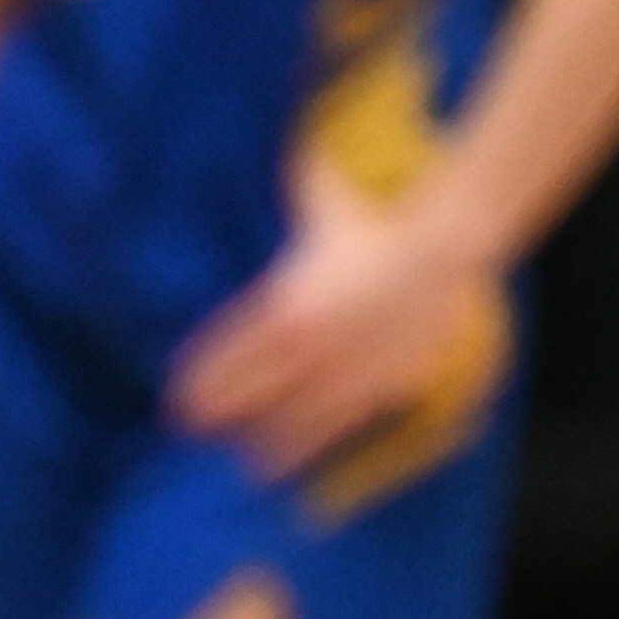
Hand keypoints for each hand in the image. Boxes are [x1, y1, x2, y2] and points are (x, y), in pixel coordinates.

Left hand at [167, 152, 501, 480]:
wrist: (441, 249)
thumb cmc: (377, 225)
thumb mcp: (324, 202)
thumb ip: (293, 189)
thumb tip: (279, 156)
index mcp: (286, 301)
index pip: (230, 352)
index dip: (200, 380)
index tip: (177, 398)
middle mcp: (308, 342)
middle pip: (251, 390)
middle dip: (218, 412)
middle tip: (190, 429)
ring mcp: (343, 368)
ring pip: (292, 416)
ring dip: (263, 441)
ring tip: (243, 461)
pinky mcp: (378, 384)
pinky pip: (336, 424)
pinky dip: (309, 445)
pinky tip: (289, 462)